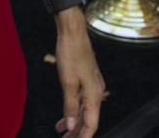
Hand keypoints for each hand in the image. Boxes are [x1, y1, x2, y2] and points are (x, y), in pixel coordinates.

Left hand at [53, 10, 104, 136]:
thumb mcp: (67, 82)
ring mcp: (92, 84)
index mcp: (94, 94)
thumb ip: (70, 106)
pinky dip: (74, 109)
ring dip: (74, 121)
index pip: (91, 124)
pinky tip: (66, 113)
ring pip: (85, 110)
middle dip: (77, 132)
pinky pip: (82, 100)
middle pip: (89, 119)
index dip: (82, 137)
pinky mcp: (87, 78)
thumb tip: (72, 127)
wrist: (72, 31)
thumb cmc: (70, 53)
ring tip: (62, 131)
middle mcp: (96, 91)